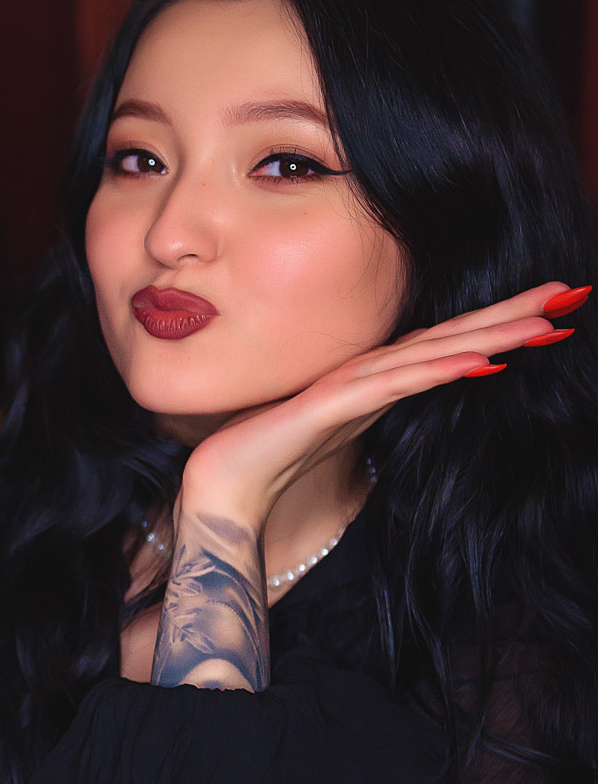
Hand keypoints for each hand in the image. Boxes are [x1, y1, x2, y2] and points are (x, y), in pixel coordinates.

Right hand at [178, 281, 582, 529]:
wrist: (221, 492)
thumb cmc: (268, 464)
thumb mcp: (334, 439)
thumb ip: (364, 419)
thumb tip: (394, 410)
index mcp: (373, 383)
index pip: (446, 347)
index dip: (495, 328)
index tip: (548, 313)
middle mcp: (368, 376)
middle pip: (451, 337)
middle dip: (510, 316)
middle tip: (568, 292)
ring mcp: (350, 388)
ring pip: (433, 352)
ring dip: (489, 335)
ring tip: (542, 319)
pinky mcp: (331, 406)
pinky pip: (394, 386)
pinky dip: (436, 370)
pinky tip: (475, 361)